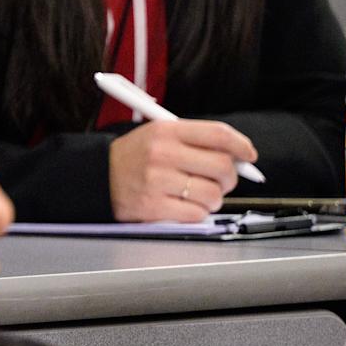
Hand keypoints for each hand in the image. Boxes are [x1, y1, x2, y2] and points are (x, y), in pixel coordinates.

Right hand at [108, 119, 256, 222]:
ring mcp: (158, 181)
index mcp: (166, 131)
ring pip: (213, 194)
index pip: (217, 134)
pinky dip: (197, 213)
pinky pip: (197, 214)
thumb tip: (239, 157)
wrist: (97, 177)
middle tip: (222, 180)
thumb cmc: (134, 157)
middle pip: (222, 166)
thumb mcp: (158, 136)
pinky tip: (183, 205)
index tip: (249, 155)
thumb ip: (196, 142)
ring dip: (213, 198)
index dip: (241, 145)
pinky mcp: (154, 207)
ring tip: (198, 195)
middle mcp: (162, 154)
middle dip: (230, 177)